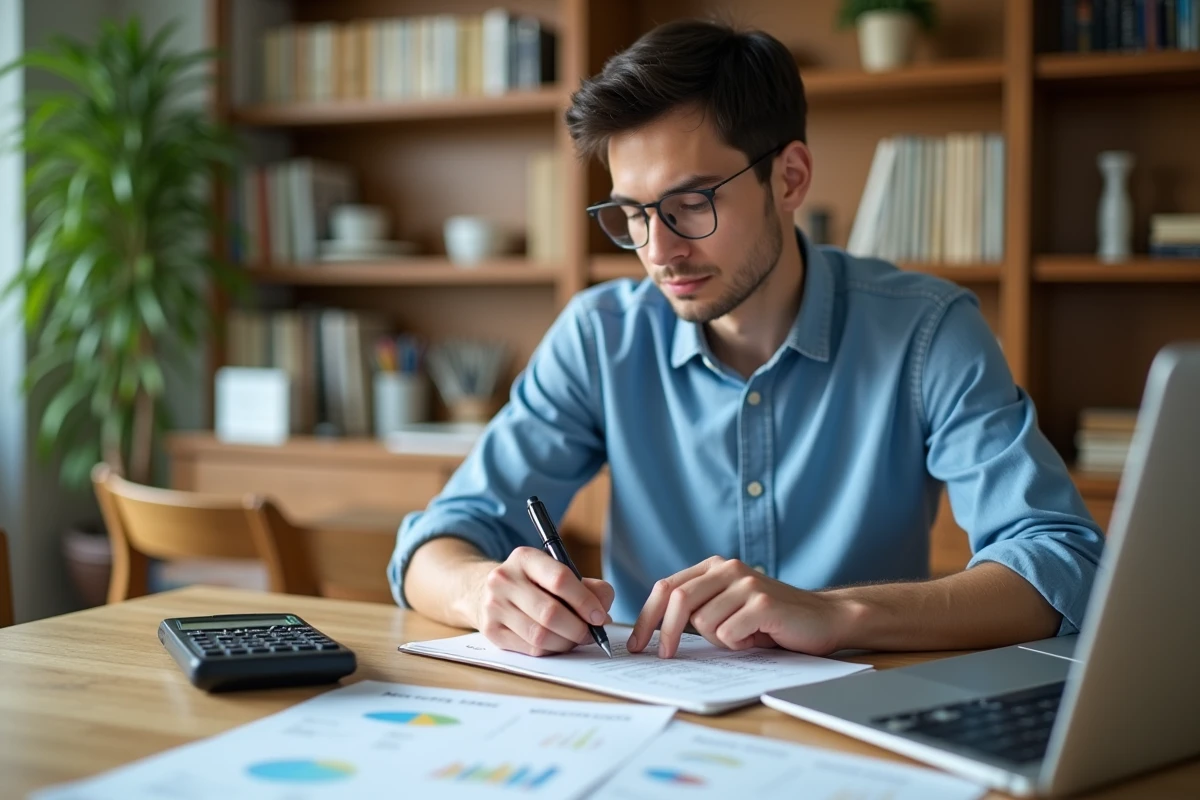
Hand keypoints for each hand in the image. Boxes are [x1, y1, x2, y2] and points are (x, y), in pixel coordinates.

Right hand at [473, 547, 614, 656]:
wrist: (486, 590)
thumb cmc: (532, 583)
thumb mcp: (556, 572)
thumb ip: (587, 587)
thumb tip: (603, 615)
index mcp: (524, 558)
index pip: (560, 579)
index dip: (585, 601)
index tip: (600, 616)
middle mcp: (504, 579)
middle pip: (550, 613)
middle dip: (578, 628)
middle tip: (592, 634)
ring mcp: (494, 606)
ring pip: (540, 635)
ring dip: (566, 642)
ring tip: (576, 638)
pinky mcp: (491, 631)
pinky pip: (530, 649)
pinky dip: (551, 650)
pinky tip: (557, 642)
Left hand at [628, 557, 853, 657]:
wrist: (823, 618)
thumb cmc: (770, 620)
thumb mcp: (727, 608)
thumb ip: (697, 609)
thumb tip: (653, 630)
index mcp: (714, 567)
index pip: (666, 587)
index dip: (646, 616)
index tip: (637, 643)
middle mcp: (728, 568)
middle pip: (677, 599)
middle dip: (664, 632)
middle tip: (664, 656)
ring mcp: (746, 583)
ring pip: (704, 623)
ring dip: (719, 641)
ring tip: (744, 637)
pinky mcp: (762, 603)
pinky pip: (729, 634)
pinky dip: (738, 645)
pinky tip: (758, 638)